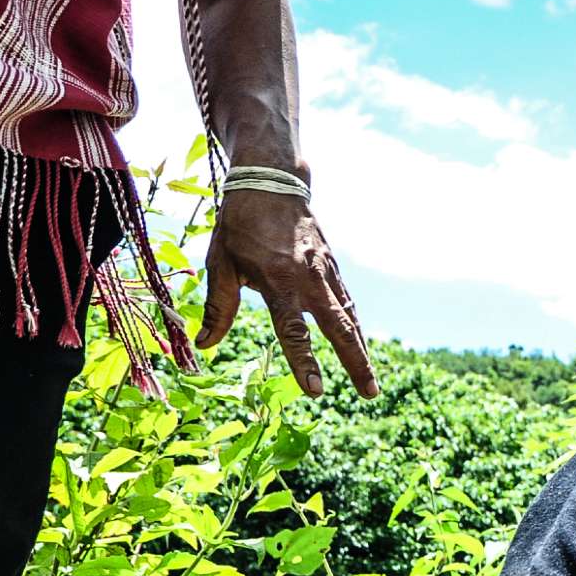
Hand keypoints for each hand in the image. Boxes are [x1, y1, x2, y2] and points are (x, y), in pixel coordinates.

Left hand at [196, 187, 377, 398]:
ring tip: (370, 381)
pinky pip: (347, 302)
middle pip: (339, 328)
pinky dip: (355, 326)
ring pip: (350, 317)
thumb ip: (219, 307)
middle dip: (355, 362)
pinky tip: (359, 344)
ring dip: (361, 350)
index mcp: (279, 281)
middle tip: (370, 393)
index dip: (304, 362)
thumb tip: (205, 345)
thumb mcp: (221, 263)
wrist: (271, 182)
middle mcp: (309, 279)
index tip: (315, 390)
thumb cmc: (239, 225)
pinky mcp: (332, 267)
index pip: (294, 330)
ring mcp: (326, 273)